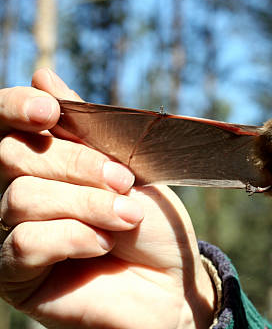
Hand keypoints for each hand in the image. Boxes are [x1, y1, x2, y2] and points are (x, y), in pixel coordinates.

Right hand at [0, 69, 214, 327]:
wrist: (172, 281)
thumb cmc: (152, 224)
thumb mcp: (129, 165)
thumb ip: (86, 127)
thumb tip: (41, 74)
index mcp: (47, 162)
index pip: (7, 125)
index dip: (16, 108)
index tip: (49, 111)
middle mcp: (21, 192)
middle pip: (13, 155)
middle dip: (77, 164)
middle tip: (125, 183)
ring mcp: (14, 233)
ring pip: (23, 197)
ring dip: (86, 204)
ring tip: (126, 218)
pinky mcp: (16, 273)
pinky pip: (23, 241)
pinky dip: (73, 237)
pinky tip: (102, 245)